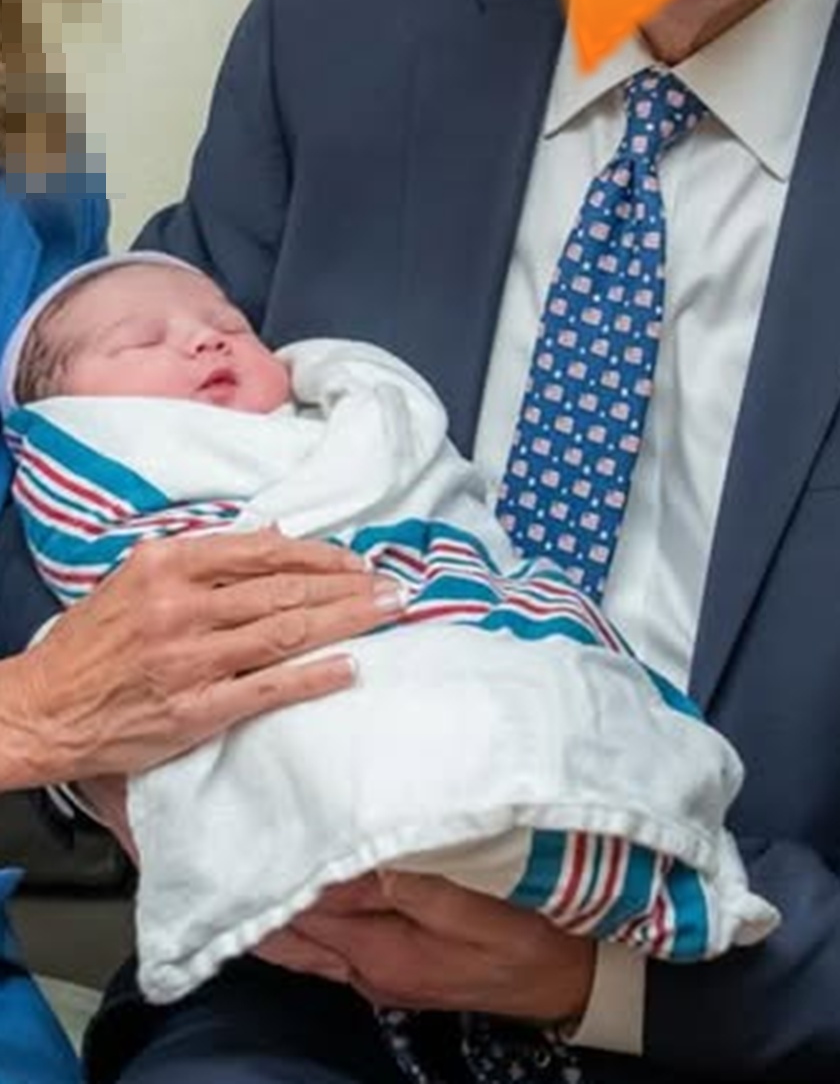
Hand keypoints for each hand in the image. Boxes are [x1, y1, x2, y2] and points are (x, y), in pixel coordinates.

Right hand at [0, 530, 403, 787]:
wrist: (38, 710)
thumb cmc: (91, 643)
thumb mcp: (137, 577)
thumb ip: (204, 555)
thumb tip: (275, 535)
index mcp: (168, 566)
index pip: (264, 552)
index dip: (321, 557)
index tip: (358, 563)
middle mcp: (181, 607)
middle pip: (285, 591)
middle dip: (348, 589)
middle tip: (394, 588)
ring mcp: (189, 660)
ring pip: (284, 633)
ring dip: (346, 622)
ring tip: (387, 615)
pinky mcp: (193, 709)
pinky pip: (266, 689)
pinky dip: (313, 677)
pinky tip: (349, 668)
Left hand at [257, 872, 595, 1025]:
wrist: (560, 982)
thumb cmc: (524, 939)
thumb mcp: (473, 909)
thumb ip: (410, 888)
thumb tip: (356, 862)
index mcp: (383, 953)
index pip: (312, 909)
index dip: (285, 870)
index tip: (260, 830)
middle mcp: (368, 972)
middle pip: (296, 937)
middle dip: (266, 895)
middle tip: (236, 849)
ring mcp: (378, 977)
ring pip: (308, 948)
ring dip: (279, 915)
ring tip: (246, 877)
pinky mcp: (393, 972)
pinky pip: (331, 951)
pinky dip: (307, 929)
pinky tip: (295, 910)